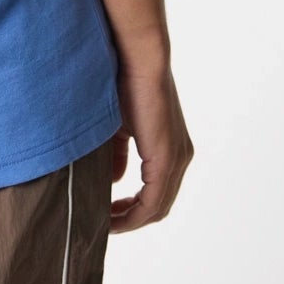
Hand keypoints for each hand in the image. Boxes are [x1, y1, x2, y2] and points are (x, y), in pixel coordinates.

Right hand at [108, 53, 193, 232]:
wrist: (137, 60)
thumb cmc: (123, 85)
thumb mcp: (116, 129)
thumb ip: (116, 156)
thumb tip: (115, 181)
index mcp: (170, 149)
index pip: (155, 193)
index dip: (131, 210)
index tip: (106, 215)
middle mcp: (180, 158)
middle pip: (158, 206)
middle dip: (129, 219)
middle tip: (103, 223)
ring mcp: (176, 160)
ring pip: (156, 208)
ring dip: (130, 220)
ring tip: (104, 224)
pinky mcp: (166, 159)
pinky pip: (153, 201)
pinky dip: (133, 214)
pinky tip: (112, 216)